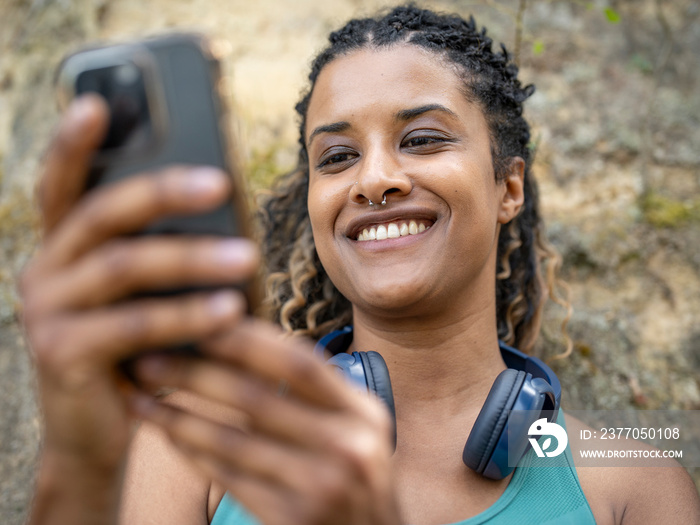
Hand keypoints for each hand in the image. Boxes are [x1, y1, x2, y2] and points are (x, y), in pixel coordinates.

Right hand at [20, 94, 257, 474]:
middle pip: (102, 213)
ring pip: (124, 267)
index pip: (62, 183)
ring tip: (246, 257)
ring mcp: (47, 311)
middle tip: (221, 183)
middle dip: (162, 193)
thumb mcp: (142, 296)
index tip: (95, 103)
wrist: (99, 428)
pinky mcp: (62, 354)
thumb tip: (222, 204)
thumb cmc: (134, 349)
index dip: (74, 144)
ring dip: (191, 259)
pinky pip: (135, 325)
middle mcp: (44, 269)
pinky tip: (232, 311)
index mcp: (63, 247)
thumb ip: (158, 252)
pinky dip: (187, 316)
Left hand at [130, 320, 400, 524]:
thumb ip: (312, 394)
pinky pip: (229, 479)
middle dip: (195, 372)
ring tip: (140, 394)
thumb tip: (242, 341)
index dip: (245, 339)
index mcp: (362, 412)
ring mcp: (323, 486)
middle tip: (148, 355)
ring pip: (233, 441)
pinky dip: (194, 452)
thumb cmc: (349, 476)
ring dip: (179, 415)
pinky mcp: (295, 519)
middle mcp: (349, 445)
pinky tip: (168, 433)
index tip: (197, 320)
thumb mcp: (350, 429)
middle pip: (258, 397)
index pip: (299, 362)